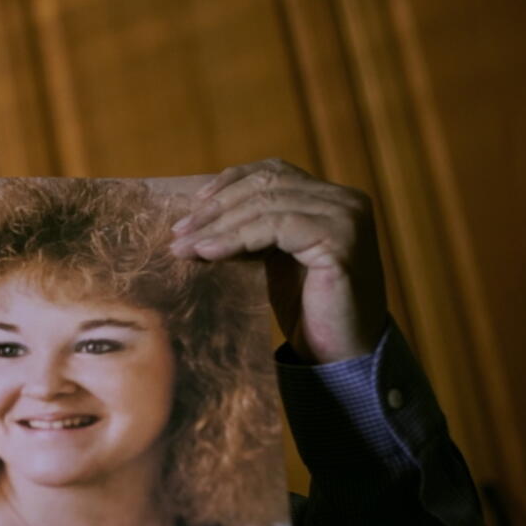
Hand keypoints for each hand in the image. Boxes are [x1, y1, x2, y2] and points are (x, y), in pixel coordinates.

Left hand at [169, 158, 387, 363]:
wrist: (341, 353)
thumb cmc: (307, 309)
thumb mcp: (275, 259)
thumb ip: (252, 230)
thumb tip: (198, 218)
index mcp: (331, 199)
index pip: (274, 172)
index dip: (231, 182)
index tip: (193, 202)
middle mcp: (345, 200)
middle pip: (267, 185)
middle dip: (216, 207)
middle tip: (178, 230)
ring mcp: (346, 217)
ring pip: (266, 204)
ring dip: (218, 225)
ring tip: (185, 246)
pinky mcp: (340, 240)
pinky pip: (276, 226)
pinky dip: (236, 238)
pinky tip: (209, 253)